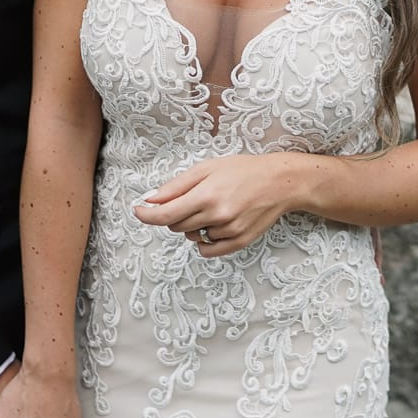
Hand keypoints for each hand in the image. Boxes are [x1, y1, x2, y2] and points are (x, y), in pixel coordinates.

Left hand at [134, 152, 305, 255]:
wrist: (279, 183)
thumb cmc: (243, 170)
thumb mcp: (207, 168)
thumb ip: (176, 185)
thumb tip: (150, 198)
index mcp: (206, 195)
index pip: (165, 215)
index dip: (146, 215)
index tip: (137, 211)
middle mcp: (216, 216)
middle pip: (176, 226)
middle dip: (175, 214)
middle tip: (190, 198)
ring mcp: (228, 232)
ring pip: (192, 236)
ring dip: (192, 225)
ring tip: (211, 206)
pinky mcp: (238, 242)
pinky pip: (207, 250)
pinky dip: (204, 240)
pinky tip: (214, 224)